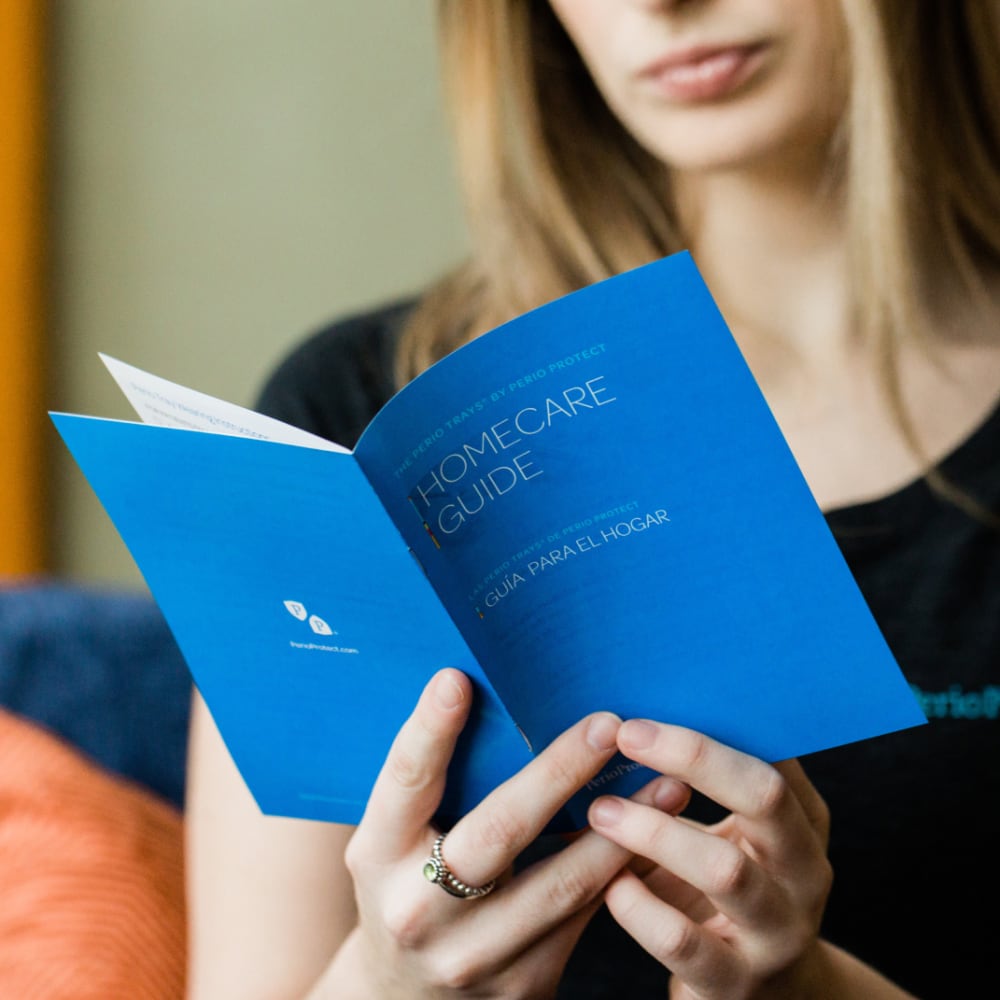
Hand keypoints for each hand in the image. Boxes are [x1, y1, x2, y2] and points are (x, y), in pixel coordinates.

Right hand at [333, 670, 688, 998]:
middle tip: (607, 726)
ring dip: (622, 830)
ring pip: (561, 884)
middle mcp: (420, 909)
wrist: (404, 999)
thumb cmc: (405, 888)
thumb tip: (476, 691)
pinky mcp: (523, 984)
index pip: (404, 781)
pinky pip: (584, 918)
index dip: (430, 731)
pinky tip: (658, 839)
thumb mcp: (393, 841)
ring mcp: (473, 954)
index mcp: (378, 856)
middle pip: (497, 832)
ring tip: (668, 784)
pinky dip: (622, 872)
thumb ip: (431, 784)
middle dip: (558, 773)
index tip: (458, 680)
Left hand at [587, 720, 832, 999]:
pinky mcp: (738, 984)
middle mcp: (803, 872)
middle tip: (627, 734)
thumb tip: (621, 719)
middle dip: (693, 756)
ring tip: (602, 812)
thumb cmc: (722, 892)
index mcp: (802, 823)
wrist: (762, 997)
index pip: (771, 754)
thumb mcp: (725, 836)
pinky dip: (638, 907)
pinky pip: (683, 941)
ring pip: (724, 868)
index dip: (711, 727)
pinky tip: (609, 885)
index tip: (654, 702)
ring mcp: (777, 931)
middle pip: (764, 795)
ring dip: (654, 831)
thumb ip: (692, 788)